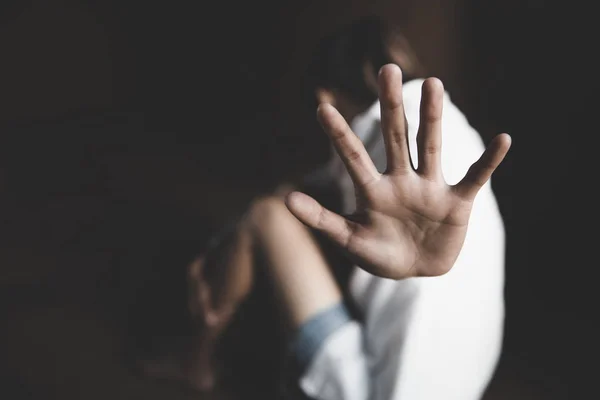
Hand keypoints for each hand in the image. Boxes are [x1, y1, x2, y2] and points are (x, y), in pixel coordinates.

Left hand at [285, 64, 510, 279]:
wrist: (416, 271)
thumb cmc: (381, 253)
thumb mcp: (349, 239)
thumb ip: (322, 219)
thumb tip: (286, 199)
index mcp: (373, 190)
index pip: (354, 157)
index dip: (339, 135)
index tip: (320, 108)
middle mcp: (401, 180)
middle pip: (396, 138)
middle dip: (391, 107)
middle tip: (387, 70)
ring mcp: (430, 188)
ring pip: (431, 146)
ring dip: (433, 118)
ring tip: (433, 86)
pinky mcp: (457, 202)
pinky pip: (475, 177)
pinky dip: (489, 161)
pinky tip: (503, 140)